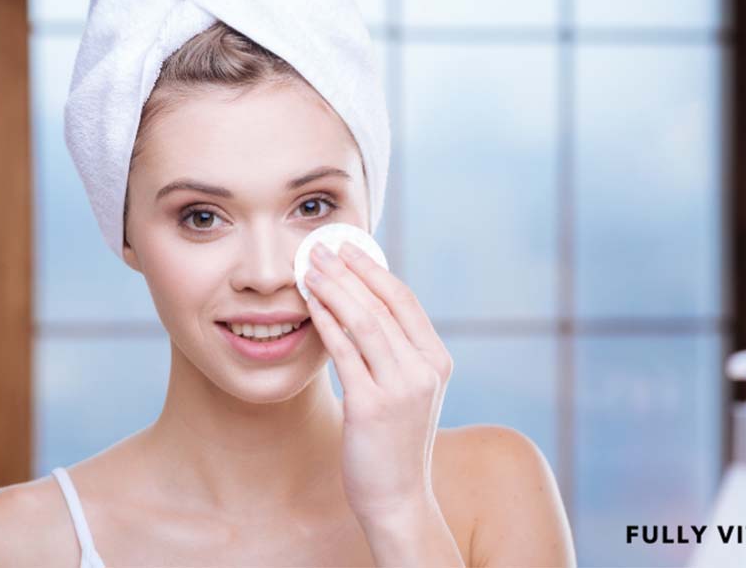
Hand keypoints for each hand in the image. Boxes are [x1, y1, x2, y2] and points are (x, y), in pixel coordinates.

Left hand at [303, 240, 453, 523]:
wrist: (398, 498)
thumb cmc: (394, 441)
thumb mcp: (409, 391)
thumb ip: (396, 352)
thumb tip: (362, 305)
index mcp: (437, 361)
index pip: (405, 300)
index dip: (374, 270)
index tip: (348, 248)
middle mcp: (425, 370)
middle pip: (382, 305)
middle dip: (347, 271)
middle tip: (319, 248)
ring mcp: (401, 388)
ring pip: (364, 323)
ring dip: (333, 289)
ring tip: (308, 269)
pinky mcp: (371, 406)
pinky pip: (344, 353)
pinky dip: (325, 323)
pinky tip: (308, 306)